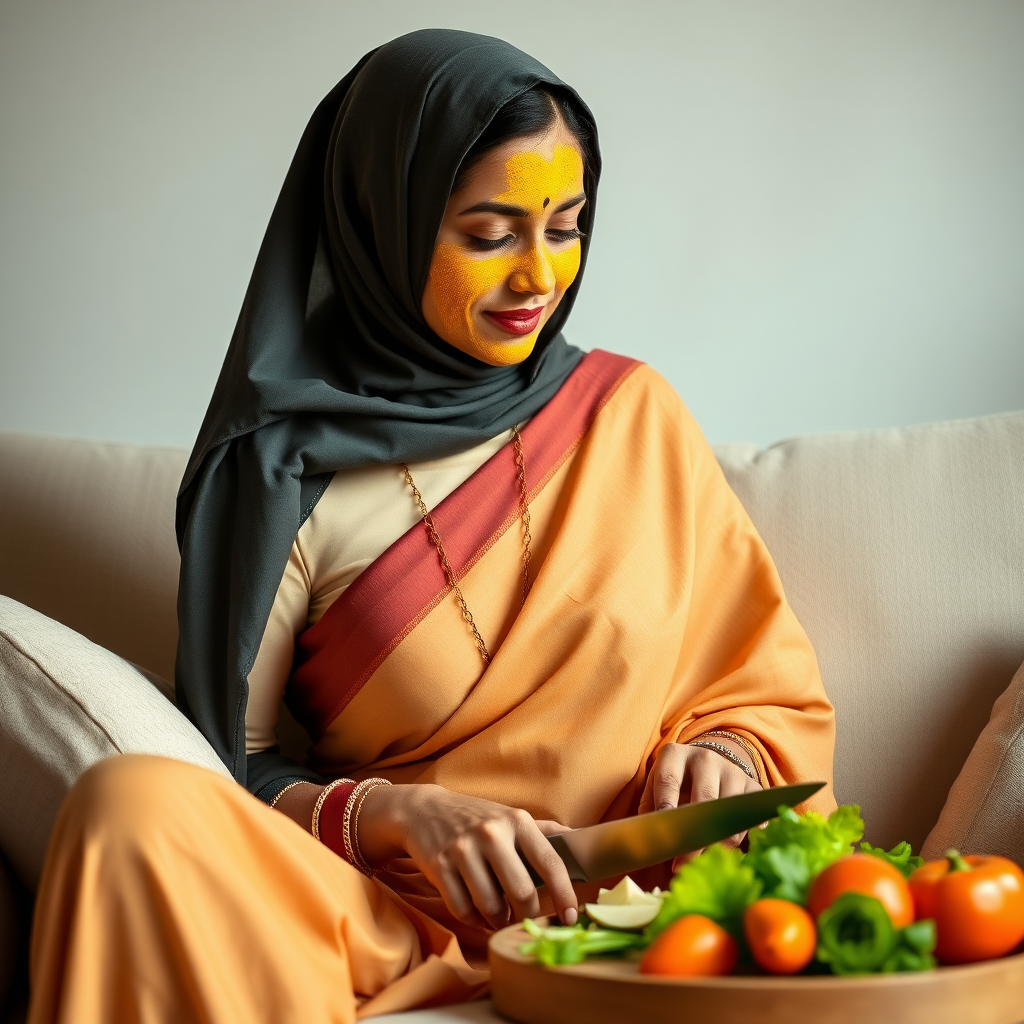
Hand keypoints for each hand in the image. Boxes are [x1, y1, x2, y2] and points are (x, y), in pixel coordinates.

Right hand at [357, 783, 577, 929]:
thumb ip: (545, 831)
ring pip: (490, 905)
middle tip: (525, 919)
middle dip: (526, 914)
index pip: (549, 862)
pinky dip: (473, 919)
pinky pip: (462, 909)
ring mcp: (463, 849)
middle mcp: (492, 833)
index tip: (570, 917)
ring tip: (499, 916)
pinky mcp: (439, 865)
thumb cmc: (476, 818)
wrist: (424, 810)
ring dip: (498, 920)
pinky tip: (477, 913)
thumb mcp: (510, 816)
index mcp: (517, 821)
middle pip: (521, 891)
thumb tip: (582, 841)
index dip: (564, 894)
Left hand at [638, 741, 761, 859]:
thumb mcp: (655, 786)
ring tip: (702, 860)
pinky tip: (730, 852)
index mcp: (674, 754)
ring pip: (729, 813)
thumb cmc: (674, 782)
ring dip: (717, 842)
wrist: (706, 764)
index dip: (666, 805)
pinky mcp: (752, 786)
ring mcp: (732, 770)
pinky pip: (752, 819)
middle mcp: (705, 757)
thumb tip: (649, 839)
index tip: (665, 832)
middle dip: (694, 835)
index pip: (668, 780)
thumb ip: (649, 808)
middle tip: (682, 863)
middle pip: (704, 798)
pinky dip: (743, 838)